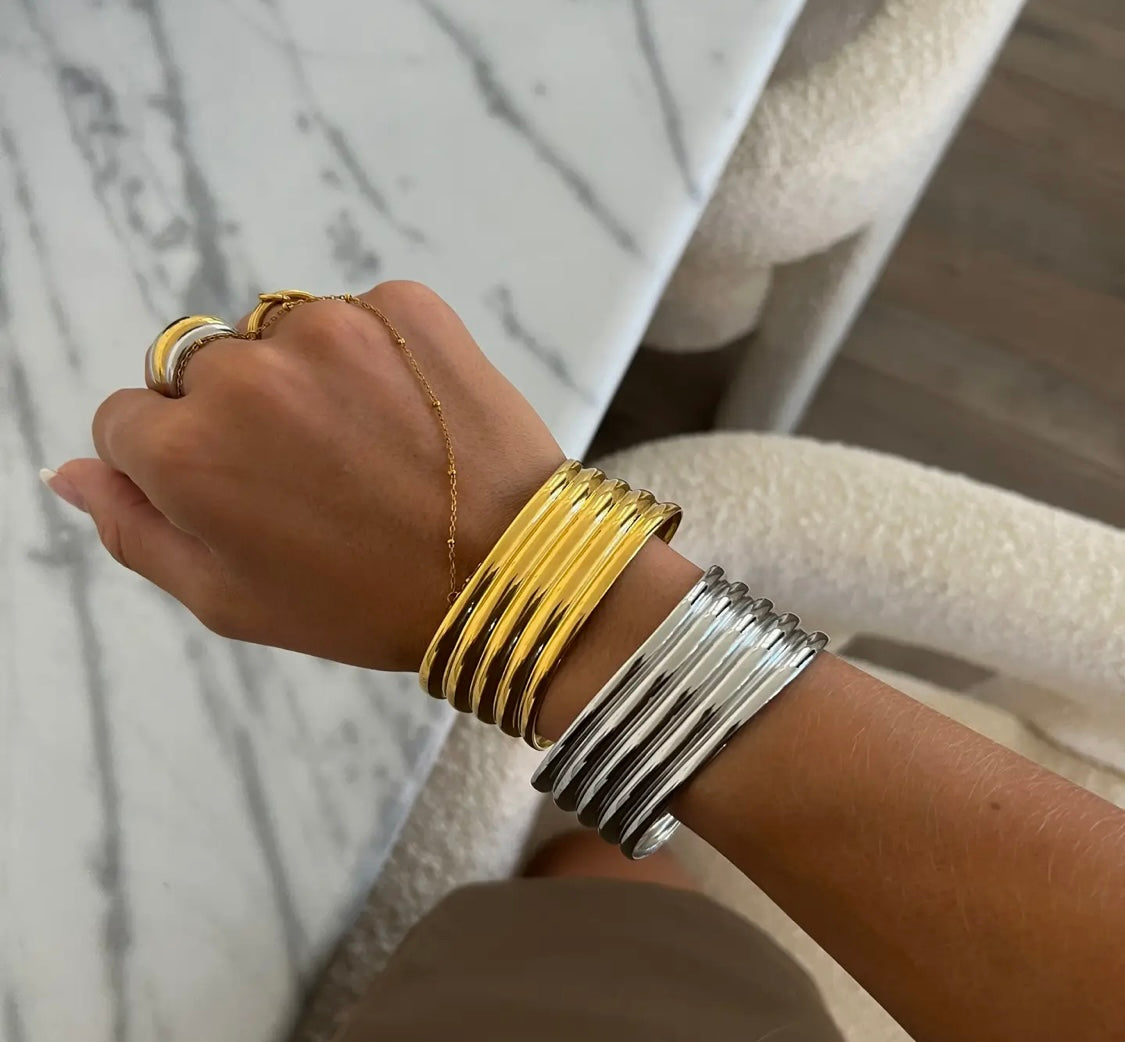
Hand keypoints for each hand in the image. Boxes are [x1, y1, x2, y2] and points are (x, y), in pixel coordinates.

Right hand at [46, 282, 563, 669]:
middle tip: (316, 476)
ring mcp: (331, 325)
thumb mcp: (230, 600)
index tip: (239, 491)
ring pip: (276, 336)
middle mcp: (244, 371)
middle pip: (201, 371)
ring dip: (303, 378)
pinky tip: (410, 413)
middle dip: (239, 417)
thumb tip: (68, 469)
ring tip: (368, 445)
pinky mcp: (404, 303)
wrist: (512, 571)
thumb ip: (134, 530)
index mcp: (186, 448)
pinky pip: (357, 316)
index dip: (178, 460)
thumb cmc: (363, 603)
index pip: (126, 416)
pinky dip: (372, 354)